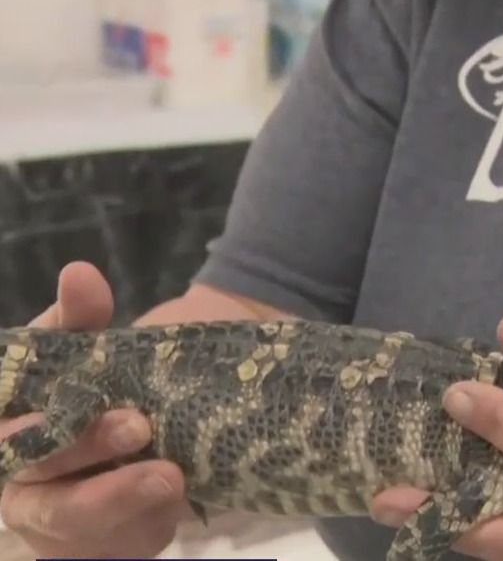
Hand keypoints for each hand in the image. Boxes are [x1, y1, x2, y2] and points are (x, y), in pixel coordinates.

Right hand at [0, 262, 187, 557]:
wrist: (144, 431)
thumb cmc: (94, 390)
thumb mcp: (81, 350)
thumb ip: (78, 318)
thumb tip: (81, 273)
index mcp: (7, 439)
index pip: (8, 442)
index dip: (29, 434)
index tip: (53, 415)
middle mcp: (24, 488)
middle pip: (41, 485)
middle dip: (85, 455)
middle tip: (136, 425)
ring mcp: (65, 525)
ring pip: (85, 526)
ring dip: (125, 501)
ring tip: (170, 475)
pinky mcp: (110, 547)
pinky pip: (130, 542)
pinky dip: (154, 520)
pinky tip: (180, 497)